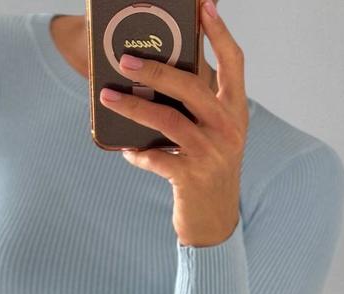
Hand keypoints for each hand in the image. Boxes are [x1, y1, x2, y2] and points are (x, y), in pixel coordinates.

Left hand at [99, 0, 248, 246]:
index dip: (219, 33)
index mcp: (235, 111)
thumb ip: (199, 105)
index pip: (234, 63)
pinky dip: (137, 153)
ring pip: (169, 120)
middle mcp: (228, 128)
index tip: (205, 6)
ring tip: (108, 98)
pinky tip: (125, 150)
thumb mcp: (214, 135)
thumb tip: (163, 74)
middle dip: (157, 69)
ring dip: (134, 107)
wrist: (215, 221)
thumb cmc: (208, 170)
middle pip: (192, 87)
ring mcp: (211, 153)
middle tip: (125, 60)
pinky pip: (157, 158)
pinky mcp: (191, 178)